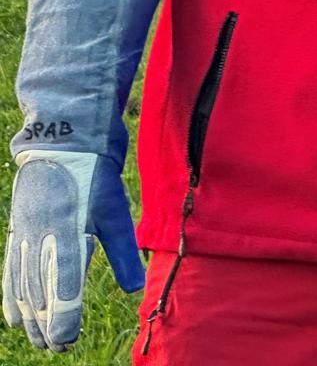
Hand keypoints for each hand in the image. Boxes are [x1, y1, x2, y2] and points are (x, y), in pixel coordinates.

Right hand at [3, 150, 143, 350]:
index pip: (62, 286)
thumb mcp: (114, 211)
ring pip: (21, 285)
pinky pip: (10, 271)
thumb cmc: (95, 175)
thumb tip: (134, 289)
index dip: (63, 317)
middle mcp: (40, 237)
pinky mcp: (16, 231)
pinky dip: (11, 296)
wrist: (62, 141)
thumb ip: (122, 251)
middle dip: (47, 324)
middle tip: (59, 348)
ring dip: (30, 316)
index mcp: (67, 232)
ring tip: (40, 340)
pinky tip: (15, 317)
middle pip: (38, 292)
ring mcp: (23, 234)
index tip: (68, 340)